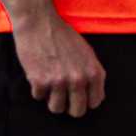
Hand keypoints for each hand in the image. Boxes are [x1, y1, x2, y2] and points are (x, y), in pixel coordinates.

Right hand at [10, 2, 106, 118]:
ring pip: (56, 108)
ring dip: (51, 99)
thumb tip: (98, 97)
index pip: (95, 103)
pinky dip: (37, 88)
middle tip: (62, 96)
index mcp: (94, 72)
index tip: (77, 97)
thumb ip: (93, 74)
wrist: (40, 23)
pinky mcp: (40, 82)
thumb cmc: (63, 36)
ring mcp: (59, 82)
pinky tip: (38, 73)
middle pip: (77, 112)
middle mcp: (79, 79)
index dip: (85, 102)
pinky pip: (39, 97)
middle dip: (69, 107)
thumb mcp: (87, 52)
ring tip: (50, 83)